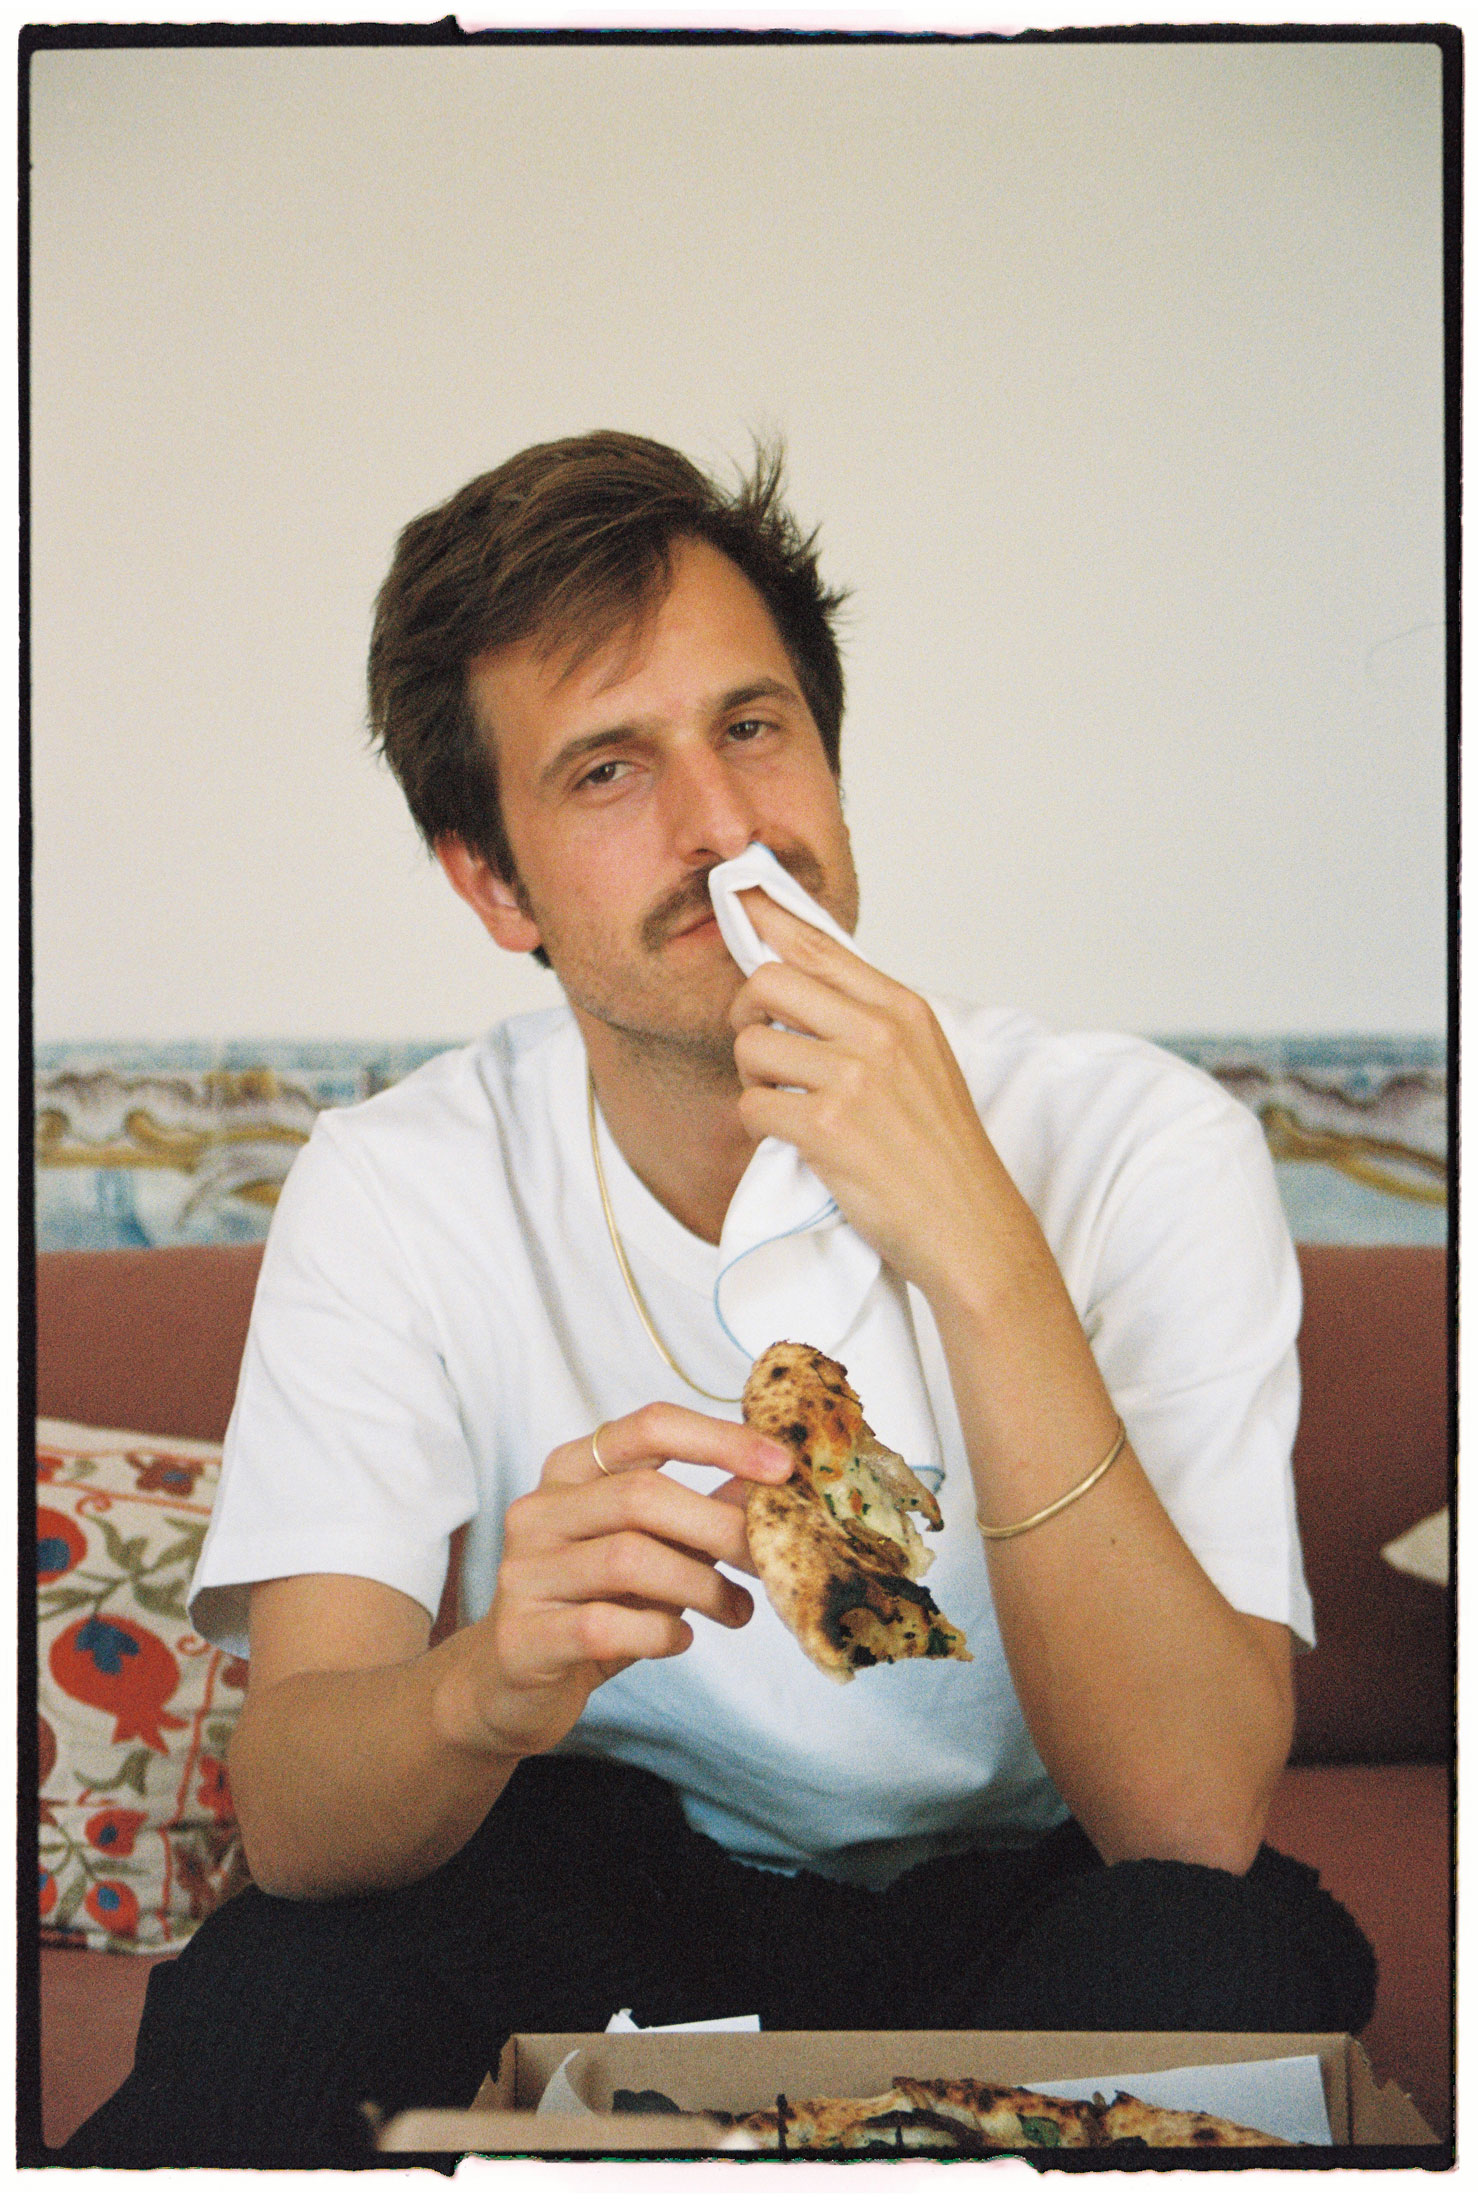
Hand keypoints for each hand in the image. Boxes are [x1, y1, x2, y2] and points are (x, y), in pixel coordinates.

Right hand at [443, 1405, 791, 1762]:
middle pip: (641, 1494)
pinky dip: (659, 1634)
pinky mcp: (523, 1636)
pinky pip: (605, 1625)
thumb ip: (702, 1511)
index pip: (649, 1426)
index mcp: (573, 1470)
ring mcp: (525, 1572)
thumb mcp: (652, 1548)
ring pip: (628, 1558)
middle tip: (769, 1561)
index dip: (721, 1440)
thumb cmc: (593, 1604)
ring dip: (700, 1586)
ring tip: (737, 1610)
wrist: (512, 1684)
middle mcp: (540, 1510)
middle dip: (720, 1527)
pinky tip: (680, 1641)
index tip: (783, 1466)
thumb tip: (773, 1479)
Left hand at [728, 894, 1042, 1298]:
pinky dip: (759, 1125)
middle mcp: (881, 1032)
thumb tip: (797, 978)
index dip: (765, 918)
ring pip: (751, 1045)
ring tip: (784, 1103)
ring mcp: (855, 1078)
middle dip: (747, 1015)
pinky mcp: (828, 1128)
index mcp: (904, 1009)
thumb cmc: (940, 1153)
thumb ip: (866, 1018)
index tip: (736, 896)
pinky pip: (752, 1106)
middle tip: (764, 1053)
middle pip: (768, 982)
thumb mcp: (921, 1062)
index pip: (817, 944)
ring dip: (752, 1078)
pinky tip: (791, 1139)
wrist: (970, 1227)